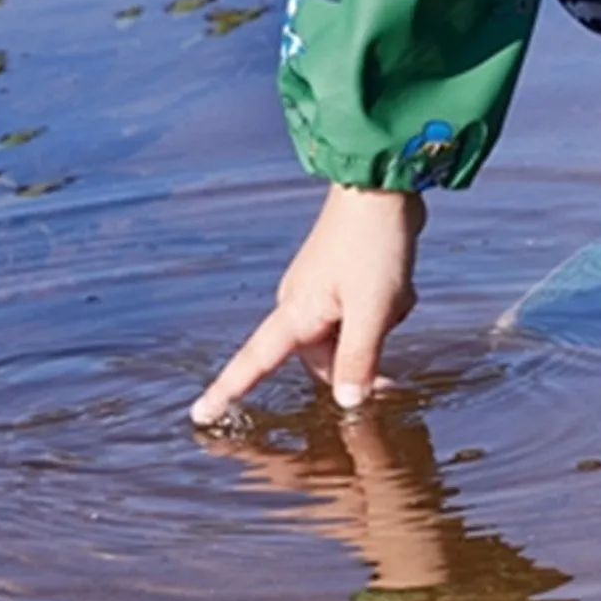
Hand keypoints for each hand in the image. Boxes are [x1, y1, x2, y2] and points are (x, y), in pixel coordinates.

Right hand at [190, 183, 424, 426]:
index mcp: (295, 312)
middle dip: (359, 359)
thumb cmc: (373, 243)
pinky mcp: (346, 274)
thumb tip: (346, 403)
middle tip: (392, 378)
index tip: (200, 416)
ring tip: (396, 293)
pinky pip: (366, 309)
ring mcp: (323, 287)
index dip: (228, 391)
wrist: (385, 184)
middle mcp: (301, 302)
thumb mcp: (373, 308)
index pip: (255, 362)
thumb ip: (360, 358)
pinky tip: (401, 283)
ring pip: (352, 331)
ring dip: (380, 323)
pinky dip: (387, 304)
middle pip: (324, 358)